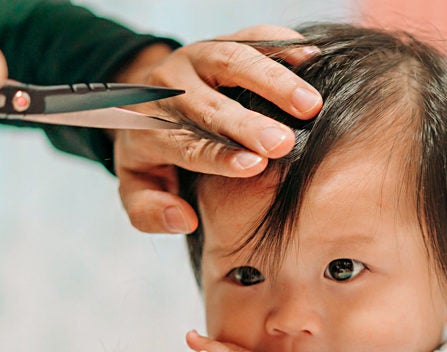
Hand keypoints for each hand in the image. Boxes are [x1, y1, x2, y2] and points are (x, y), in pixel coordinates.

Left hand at [112, 25, 322, 232]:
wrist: (143, 100)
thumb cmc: (150, 153)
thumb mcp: (135, 187)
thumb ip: (150, 211)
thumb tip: (184, 219)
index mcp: (151, 130)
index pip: (187, 146)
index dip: (221, 156)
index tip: (255, 166)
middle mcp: (171, 89)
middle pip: (211, 105)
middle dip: (250, 123)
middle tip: (285, 142)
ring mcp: (196, 60)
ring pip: (232, 62)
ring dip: (274, 82)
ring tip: (311, 104)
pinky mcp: (219, 41)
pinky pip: (251, 36)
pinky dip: (282, 45)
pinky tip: (311, 58)